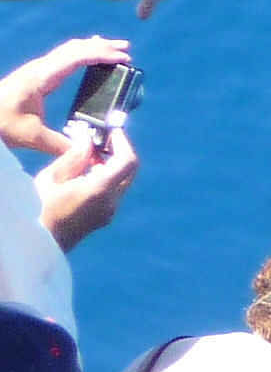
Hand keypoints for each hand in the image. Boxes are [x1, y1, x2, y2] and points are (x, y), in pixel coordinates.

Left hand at [0, 36, 129, 153]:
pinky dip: (80, 53)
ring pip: (69, 50)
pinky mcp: (36, 75)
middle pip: (74, 48)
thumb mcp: (32, 137)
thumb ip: (63, 145)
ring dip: (92, 47)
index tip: (123, 58)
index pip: (75, 58)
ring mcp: (37, 70)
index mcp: (41, 78)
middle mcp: (40, 69)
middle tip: (126, 49)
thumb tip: (90, 153)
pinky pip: (63, 57)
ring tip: (114, 47)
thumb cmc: (1, 124)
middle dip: (102, 46)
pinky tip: (88, 56)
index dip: (101, 55)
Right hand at [33, 120, 136, 249]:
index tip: (112, 131)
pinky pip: (114, 192)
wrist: (40, 240)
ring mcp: (111, 212)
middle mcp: (112, 202)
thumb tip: (88, 141)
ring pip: (122, 181)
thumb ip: (74, 157)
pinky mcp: (105, 217)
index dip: (123, 143)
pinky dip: (107, 177)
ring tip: (88, 154)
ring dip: (112, 165)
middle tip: (101, 140)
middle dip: (119, 152)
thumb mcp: (52, 177)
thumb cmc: (39, 207)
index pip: (127, 161)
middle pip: (129, 171)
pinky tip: (86, 172)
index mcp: (100, 190)